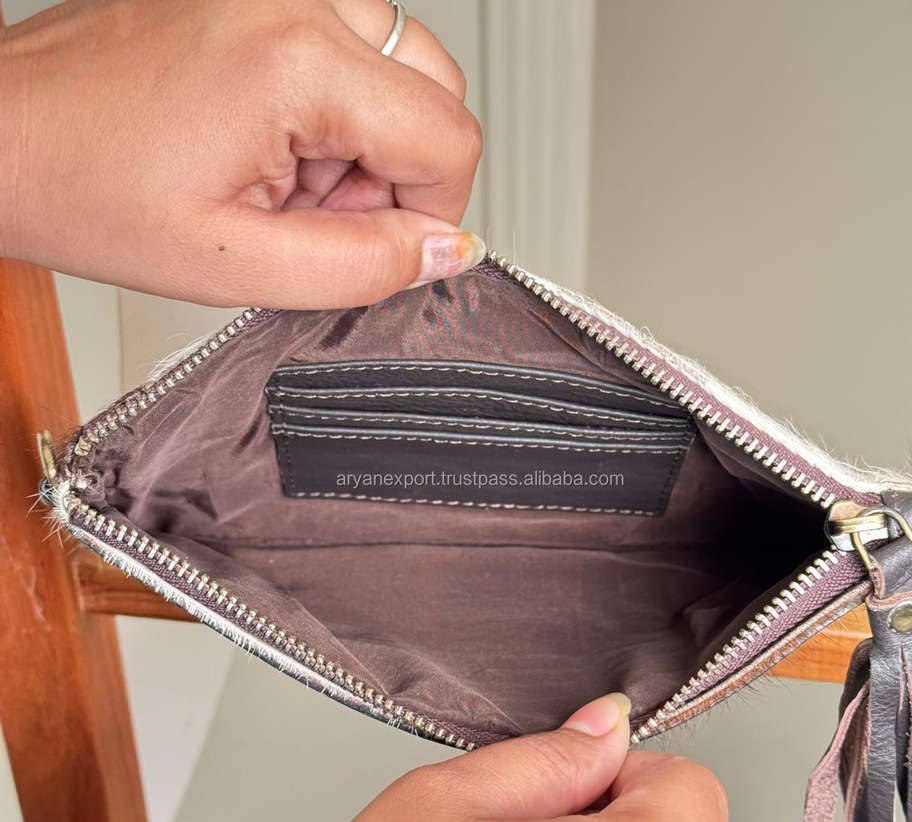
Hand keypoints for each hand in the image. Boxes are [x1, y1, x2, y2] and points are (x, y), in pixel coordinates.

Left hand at [0, 0, 483, 307]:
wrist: (2, 134)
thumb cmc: (84, 186)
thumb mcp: (236, 266)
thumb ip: (362, 266)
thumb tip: (444, 252)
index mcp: (297, 59)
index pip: (449, 138)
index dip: (433, 213)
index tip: (384, 244)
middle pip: (436, 91)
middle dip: (397, 174)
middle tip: (317, 213)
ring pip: (398, 70)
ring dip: (364, 143)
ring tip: (281, 179)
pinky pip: (349, 48)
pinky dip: (332, 110)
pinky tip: (268, 144)